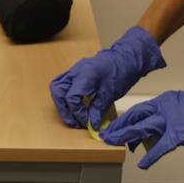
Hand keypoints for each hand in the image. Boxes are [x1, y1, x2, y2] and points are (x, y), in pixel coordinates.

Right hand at [49, 26, 165, 128]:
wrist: (126, 58)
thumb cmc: (122, 71)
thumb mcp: (111, 94)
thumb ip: (98, 110)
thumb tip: (91, 124)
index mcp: (86, 75)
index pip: (72, 98)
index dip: (78, 113)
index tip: (86, 122)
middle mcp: (76, 71)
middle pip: (58, 92)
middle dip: (64, 110)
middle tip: (74, 122)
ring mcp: (74, 70)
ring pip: (57, 87)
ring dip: (62, 103)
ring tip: (72, 116)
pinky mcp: (75, 72)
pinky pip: (63, 84)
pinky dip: (65, 96)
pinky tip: (74, 105)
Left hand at [98, 74, 183, 168]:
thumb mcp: (179, 108)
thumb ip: (164, 119)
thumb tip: (151, 135)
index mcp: (162, 102)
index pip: (137, 111)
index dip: (123, 120)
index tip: (111, 127)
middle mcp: (162, 109)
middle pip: (135, 119)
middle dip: (119, 129)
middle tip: (106, 137)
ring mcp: (170, 121)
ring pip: (142, 129)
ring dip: (127, 138)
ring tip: (114, 145)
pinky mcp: (179, 134)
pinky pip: (161, 147)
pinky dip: (151, 157)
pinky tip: (142, 164)